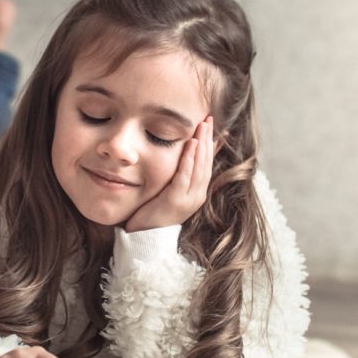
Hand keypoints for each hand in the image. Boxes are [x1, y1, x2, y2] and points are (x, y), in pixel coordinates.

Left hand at [124, 116, 214, 231]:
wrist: (144, 238)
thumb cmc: (153, 213)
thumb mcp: (168, 190)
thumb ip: (177, 174)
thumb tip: (181, 156)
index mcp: (197, 192)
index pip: (207, 164)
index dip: (211, 145)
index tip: (212, 126)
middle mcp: (197, 195)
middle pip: (206, 163)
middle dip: (208, 139)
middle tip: (208, 119)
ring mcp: (189, 199)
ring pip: (199, 167)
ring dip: (201, 145)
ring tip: (202, 126)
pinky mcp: (176, 201)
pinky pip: (184, 176)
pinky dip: (189, 159)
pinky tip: (190, 145)